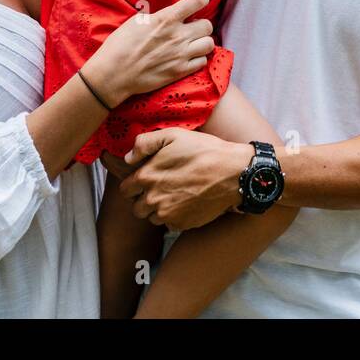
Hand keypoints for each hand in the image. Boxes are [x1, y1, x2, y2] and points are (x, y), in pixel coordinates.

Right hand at [81, 0, 214, 106]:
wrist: (114, 74)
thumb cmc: (120, 45)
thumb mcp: (137, 21)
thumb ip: (157, 16)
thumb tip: (168, 13)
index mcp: (166, 19)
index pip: (197, 1)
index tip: (198, 2)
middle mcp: (177, 36)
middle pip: (207, 25)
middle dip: (200, 25)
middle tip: (190, 29)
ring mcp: (181, 55)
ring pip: (209, 44)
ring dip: (202, 42)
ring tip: (192, 44)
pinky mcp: (180, 71)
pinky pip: (202, 62)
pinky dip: (198, 59)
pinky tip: (188, 57)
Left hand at [114, 129, 250, 229]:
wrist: (233, 173)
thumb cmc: (204, 151)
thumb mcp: (173, 135)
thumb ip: (144, 143)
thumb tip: (128, 157)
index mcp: (147, 177)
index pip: (125, 189)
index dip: (134, 183)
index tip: (145, 179)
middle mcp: (153, 199)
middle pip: (136, 207)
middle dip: (144, 199)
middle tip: (160, 188)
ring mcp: (167, 214)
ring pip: (151, 218)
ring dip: (158, 209)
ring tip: (174, 195)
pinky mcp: (182, 224)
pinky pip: (169, 224)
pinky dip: (174, 217)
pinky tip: (186, 203)